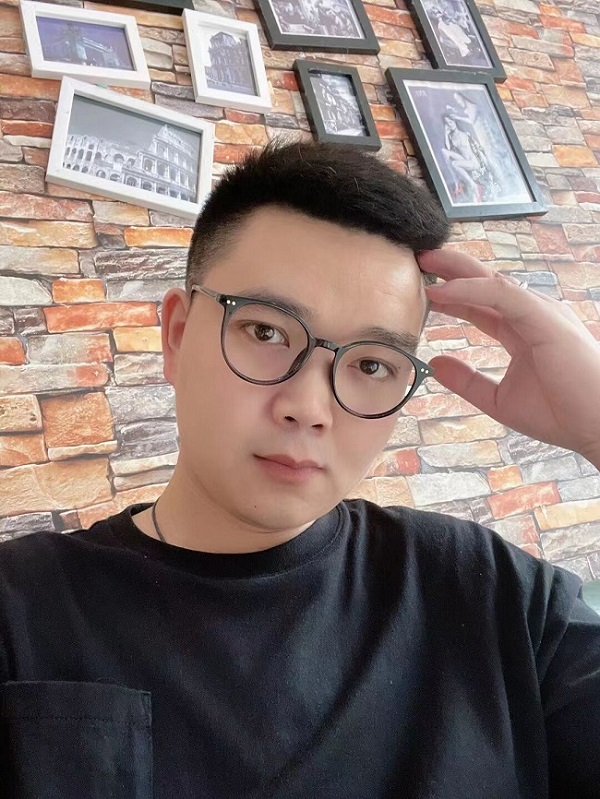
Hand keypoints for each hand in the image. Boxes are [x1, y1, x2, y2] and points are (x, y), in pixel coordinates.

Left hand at [418, 248, 599, 468]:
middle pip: (484, 282)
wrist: (595, 427)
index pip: (481, 303)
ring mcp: (539, 312)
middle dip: (451, 268)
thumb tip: (434, 365)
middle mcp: (531, 314)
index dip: (451, 293)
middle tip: (419, 260)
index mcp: (522, 330)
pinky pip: (502, 294)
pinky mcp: (544, 317)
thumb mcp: (498, 398)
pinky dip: (470, 289)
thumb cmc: (560, 413)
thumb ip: (467, 380)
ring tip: (425, 262)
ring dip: (456, 270)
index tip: (421, 289)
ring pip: (492, 280)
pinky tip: (442, 290)